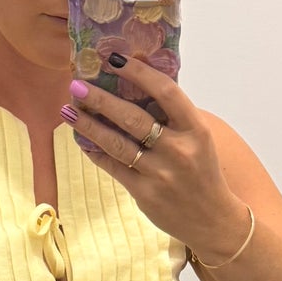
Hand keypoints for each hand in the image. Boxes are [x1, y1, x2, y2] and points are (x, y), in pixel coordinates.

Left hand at [66, 51, 245, 257]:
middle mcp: (178, 150)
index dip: (139, 73)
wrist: (212, 220)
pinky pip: (114, 167)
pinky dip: (96, 151)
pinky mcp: (144, 194)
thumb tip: (135, 86)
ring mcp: (160, 174)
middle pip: (133, 118)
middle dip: (101, 99)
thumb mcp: (199, 139)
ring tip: (68, 110)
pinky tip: (83, 139)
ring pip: (117, 144)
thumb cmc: (203, 172)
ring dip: (89, 125)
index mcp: (196, 130)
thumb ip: (173, 117)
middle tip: (77, 85)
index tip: (114, 60)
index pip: (166, 92)